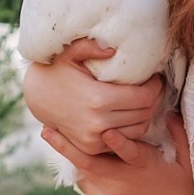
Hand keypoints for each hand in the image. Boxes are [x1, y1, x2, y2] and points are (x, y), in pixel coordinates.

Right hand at [24, 40, 163, 155]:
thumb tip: (114, 49)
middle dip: (155, 99)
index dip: (156, 87)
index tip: (155, 77)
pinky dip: (133, 127)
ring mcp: (95, 139)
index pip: (144, 97)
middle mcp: (98, 123)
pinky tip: (134, 112)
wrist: (37, 97)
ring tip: (147, 99)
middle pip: (145, 114)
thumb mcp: (70, 52)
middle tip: (156, 86)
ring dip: (147, 115)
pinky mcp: (92, 148)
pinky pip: (125, 140)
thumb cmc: (57, 69)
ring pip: (139, 130)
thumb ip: (91, 46)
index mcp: (98, 99)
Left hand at [40, 113, 193, 194]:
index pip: (129, 152)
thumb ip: (178, 134)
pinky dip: (79, 168)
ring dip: (68, 153)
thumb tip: (169, 110)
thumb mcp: (186, 162)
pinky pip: (86, 183)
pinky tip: (69, 154)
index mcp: (145, 166)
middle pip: (90, 162)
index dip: (117, 142)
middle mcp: (123, 180)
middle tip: (46, 128)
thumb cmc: (181, 192)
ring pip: (83, 171)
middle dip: (66, 145)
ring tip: (50, 134)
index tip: (103, 130)